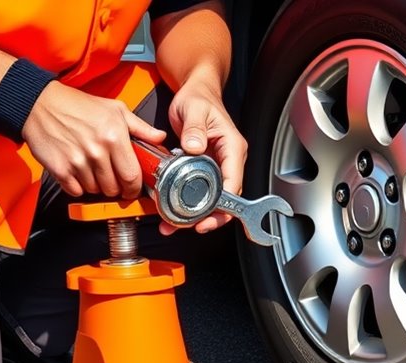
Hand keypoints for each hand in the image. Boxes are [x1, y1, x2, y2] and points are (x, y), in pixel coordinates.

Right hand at [21, 82, 166, 197]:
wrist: (40, 104)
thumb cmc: (78, 105)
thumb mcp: (115, 109)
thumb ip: (140, 127)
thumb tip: (159, 138)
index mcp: (114, 137)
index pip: (132, 176)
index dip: (134, 188)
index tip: (132, 188)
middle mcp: (97, 151)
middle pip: (114, 188)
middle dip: (116, 187)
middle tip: (112, 178)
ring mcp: (77, 162)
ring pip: (95, 191)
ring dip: (96, 185)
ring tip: (92, 170)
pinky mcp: (60, 169)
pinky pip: (76, 191)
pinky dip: (78, 186)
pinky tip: (78, 172)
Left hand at [164, 75, 247, 234]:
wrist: (195, 91)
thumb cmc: (200, 97)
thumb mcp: (194, 109)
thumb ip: (194, 128)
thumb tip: (194, 148)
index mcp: (232, 148)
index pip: (234, 183)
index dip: (224, 204)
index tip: (209, 216)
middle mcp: (228, 160)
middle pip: (226, 199)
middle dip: (210, 217)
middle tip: (192, 227)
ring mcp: (217, 166)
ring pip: (212, 199)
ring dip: (195, 215)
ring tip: (174, 224)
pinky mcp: (205, 170)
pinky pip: (199, 192)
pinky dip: (186, 205)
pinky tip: (171, 213)